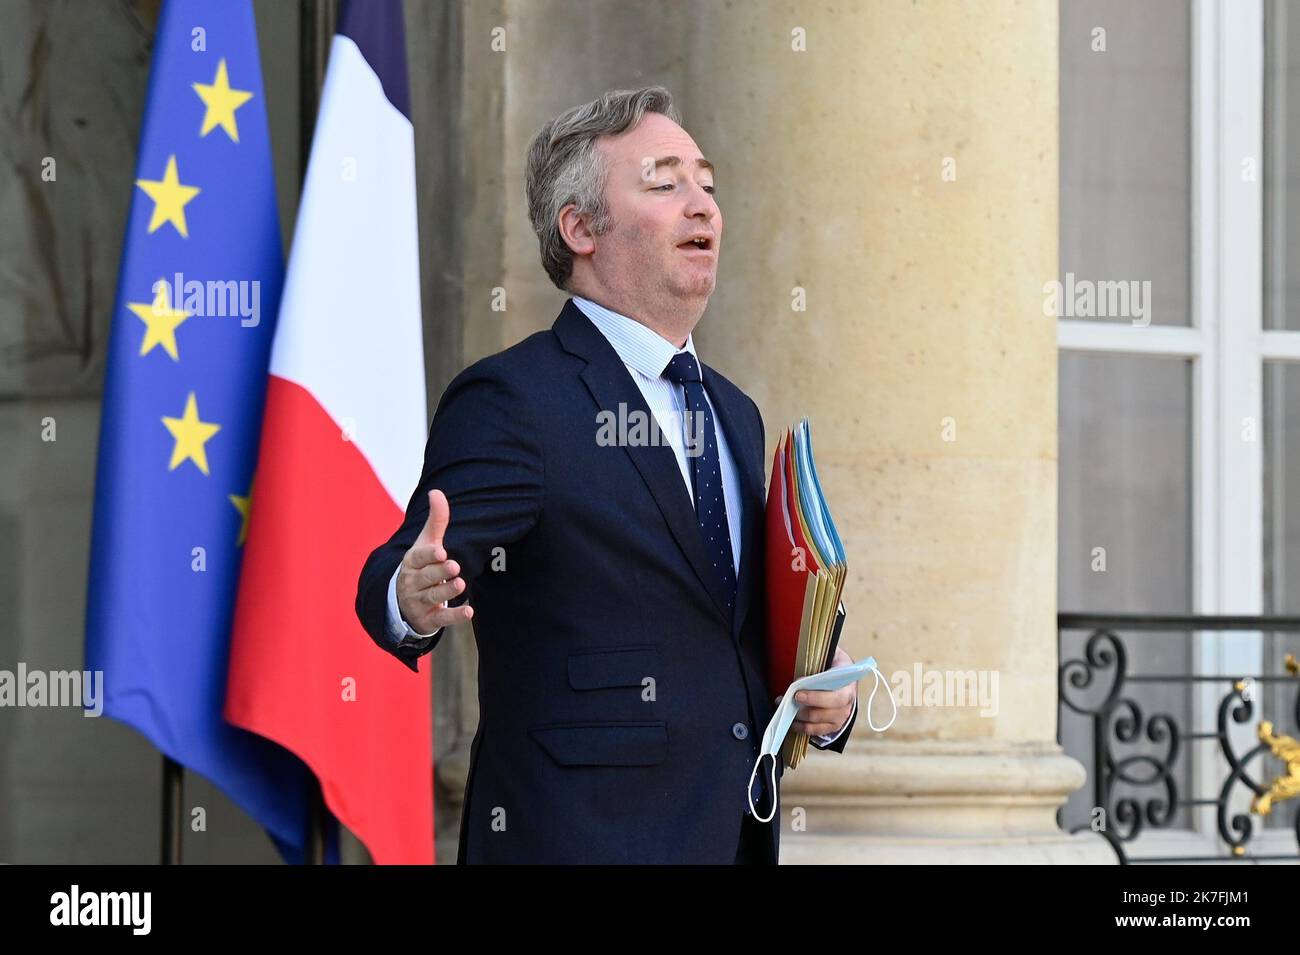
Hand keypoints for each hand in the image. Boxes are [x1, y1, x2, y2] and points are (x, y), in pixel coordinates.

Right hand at [396, 489, 473, 633]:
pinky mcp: (429, 619)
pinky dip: (454, 616)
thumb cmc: (421, 565)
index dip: (429, 555)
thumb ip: (436, 521)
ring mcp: (419, 602)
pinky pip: (441, 619)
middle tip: (455, 566)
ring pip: (433, 597)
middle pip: (427, 577)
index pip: (419, 558)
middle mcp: (412, 582)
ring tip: (461, 584)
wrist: (403, 600)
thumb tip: (436, 492)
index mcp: (412, 562)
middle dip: (440, 572)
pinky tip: (469, 612)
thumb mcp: (426, 543)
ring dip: (446, 591)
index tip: (441, 551)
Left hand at [775, 646, 856, 736]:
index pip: (836, 696)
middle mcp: (848, 702)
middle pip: (827, 712)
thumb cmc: (834, 664)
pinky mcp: (833, 725)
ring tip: (785, 707)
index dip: (817, 697)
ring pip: (819, 722)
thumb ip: (824, 654)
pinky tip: (792, 721)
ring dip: (799, 717)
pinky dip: (802, 727)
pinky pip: (816, 731)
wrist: (843, 676)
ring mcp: (842, 716)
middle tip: (787, 701)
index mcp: (849, 684)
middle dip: (804, 709)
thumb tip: (808, 654)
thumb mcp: (833, 653)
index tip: (798, 693)